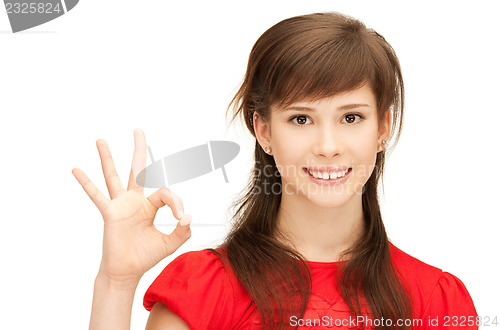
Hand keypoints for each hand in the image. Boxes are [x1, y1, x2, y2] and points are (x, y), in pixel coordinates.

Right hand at [72, 129, 190, 284]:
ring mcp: (120, 205)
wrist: (127, 271)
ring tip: (101, 140)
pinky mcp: (110, 214)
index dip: (176, 203)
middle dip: (139, 150)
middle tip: (138, 130)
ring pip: (114, 176)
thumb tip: (189, 217)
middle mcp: (134, 201)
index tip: (180, 218)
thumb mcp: (169, 244)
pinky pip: (97, 196)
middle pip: (137, 170)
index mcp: (150, 206)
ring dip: (107, 158)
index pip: (165, 193)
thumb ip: (182, 232)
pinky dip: (86, 183)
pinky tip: (76, 170)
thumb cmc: (146, 256)